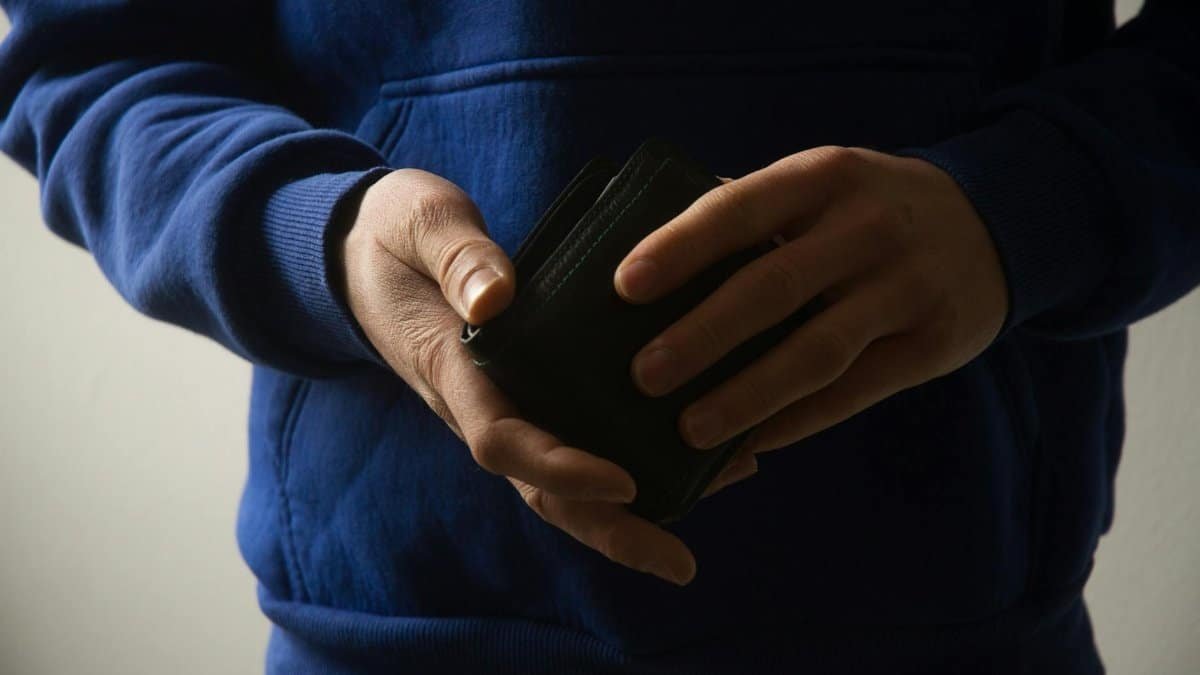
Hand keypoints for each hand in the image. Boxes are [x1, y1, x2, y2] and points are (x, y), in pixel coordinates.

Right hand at [336, 169, 696, 584]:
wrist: (368, 253)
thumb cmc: (397, 235)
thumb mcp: (422, 226)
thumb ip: (456, 257)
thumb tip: (496, 298)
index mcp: (455, 371)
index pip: (504, 441)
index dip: (561, 469)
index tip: (623, 481)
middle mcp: (485, 404)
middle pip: (544, 489)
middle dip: (611, 530)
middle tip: (682, 566)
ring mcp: (509, 404)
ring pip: (570, 476)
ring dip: (639, 503)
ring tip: (726, 487)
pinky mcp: (533, 390)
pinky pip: (583, 434)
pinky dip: (640, 451)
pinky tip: (706, 438)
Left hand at [613, 146, 1007, 454]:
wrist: (992, 223)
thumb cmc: (869, 207)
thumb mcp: (820, 183)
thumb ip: (748, 208)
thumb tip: (643, 248)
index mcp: (823, 178)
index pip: (739, 210)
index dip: (680, 248)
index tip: (623, 286)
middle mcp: (866, 228)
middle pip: (772, 287)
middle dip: (701, 336)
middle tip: (642, 376)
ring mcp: (905, 288)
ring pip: (815, 351)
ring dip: (746, 395)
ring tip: (688, 429)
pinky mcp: (933, 343)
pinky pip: (854, 391)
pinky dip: (797, 421)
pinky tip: (750, 442)